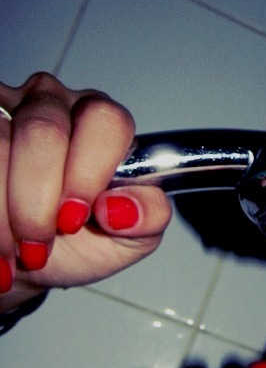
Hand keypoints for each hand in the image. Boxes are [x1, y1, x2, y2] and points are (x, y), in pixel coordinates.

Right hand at [0, 73, 171, 311]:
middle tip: (39, 244)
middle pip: (43, 131)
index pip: (106, 122)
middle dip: (37, 202)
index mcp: (104, 127)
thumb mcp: (130, 240)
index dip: (88, 173)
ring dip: (4, 214)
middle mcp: (55, 105)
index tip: (75, 219)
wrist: (30, 263)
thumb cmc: (83, 241)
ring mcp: (8, 109)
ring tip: (14, 250)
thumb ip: (148, 218)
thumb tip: (124, 207)